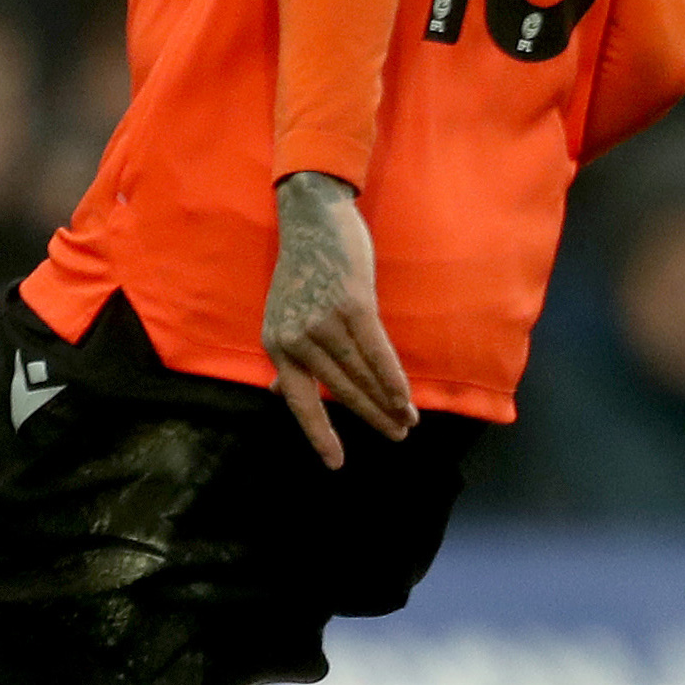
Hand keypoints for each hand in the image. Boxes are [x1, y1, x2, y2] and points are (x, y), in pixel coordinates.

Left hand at [265, 172, 416, 467]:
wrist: (311, 220)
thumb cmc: (302, 270)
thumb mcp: (281, 315)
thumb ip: (286, 356)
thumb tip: (280, 394)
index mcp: (277, 345)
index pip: (300, 401)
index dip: (320, 433)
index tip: (337, 464)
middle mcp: (296, 338)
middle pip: (341, 390)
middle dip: (371, 417)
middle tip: (397, 437)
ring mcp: (323, 322)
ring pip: (361, 374)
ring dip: (388, 402)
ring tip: (407, 422)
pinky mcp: (351, 304)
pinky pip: (377, 351)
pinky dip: (393, 377)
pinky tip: (405, 397)